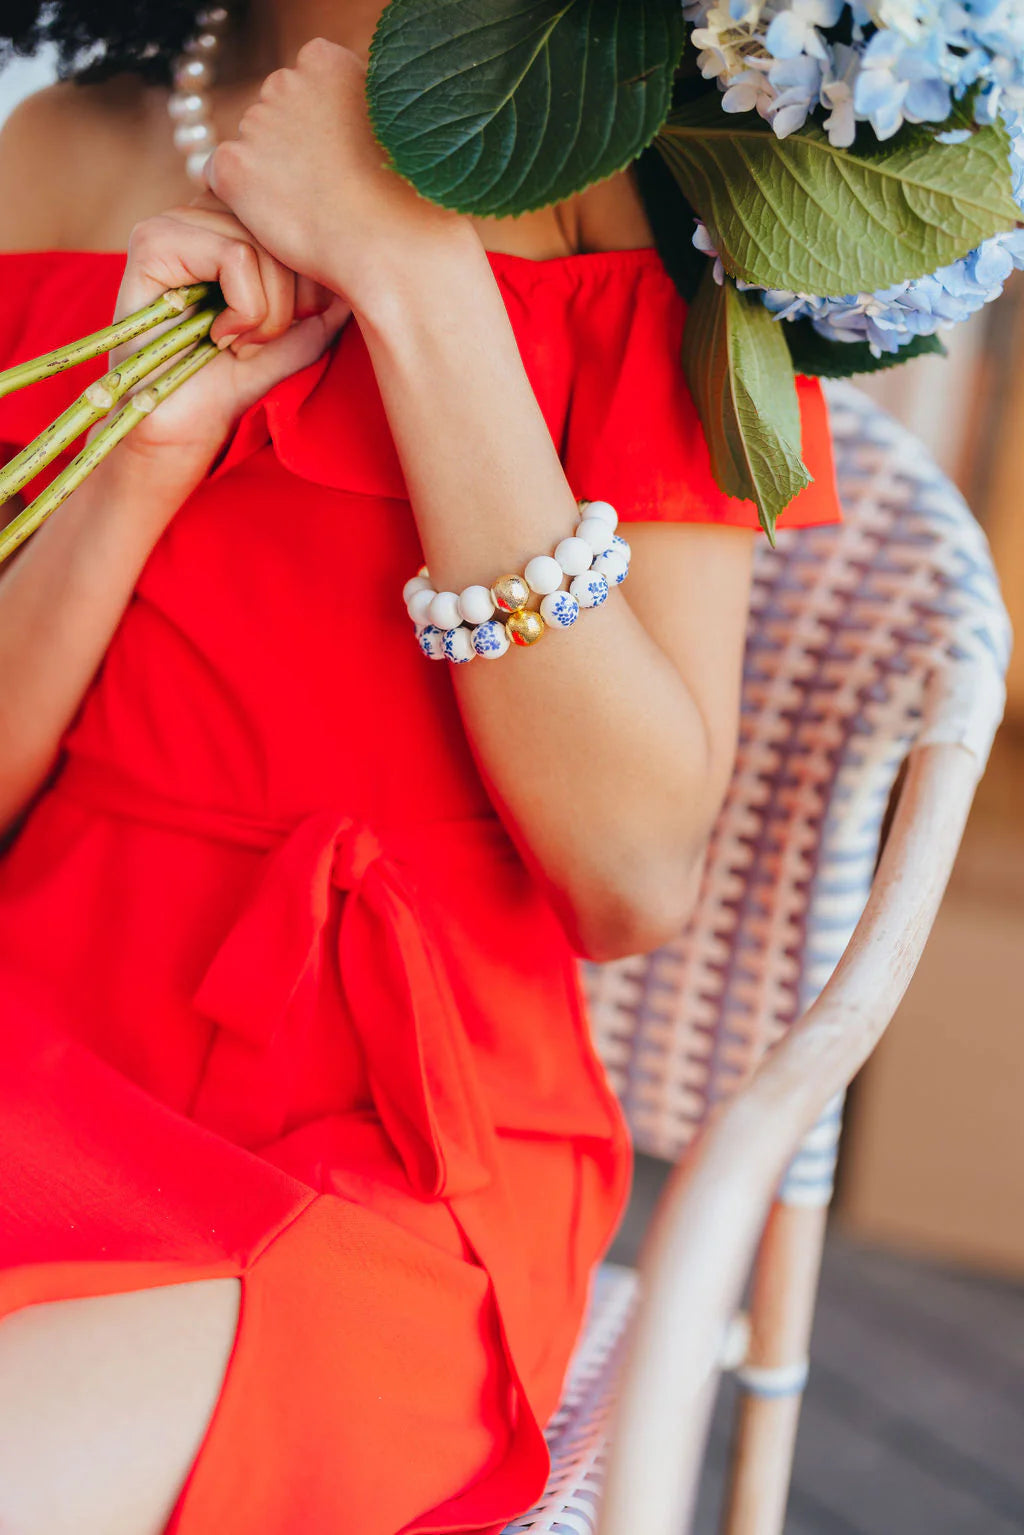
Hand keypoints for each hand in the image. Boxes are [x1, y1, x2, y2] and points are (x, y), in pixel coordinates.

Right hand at [101, 193, 349, 482]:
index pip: (292, 220)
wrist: (181, 430)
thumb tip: (368, 264)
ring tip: (241, 343)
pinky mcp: (151, 244)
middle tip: (262, 340)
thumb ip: (327, 300)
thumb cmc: (231, 384)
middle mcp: (196, 215)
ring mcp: (169, 224)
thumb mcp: (296, 337)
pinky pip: (236, 255)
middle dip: (292, 296)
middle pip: (279, 227)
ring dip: (268, 309)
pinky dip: (247, 308)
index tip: (287, 326)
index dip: (307, 275)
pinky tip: (223, 338)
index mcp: (227, 227)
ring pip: (261, 242)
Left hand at [204, 38, 474, 310]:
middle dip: (290, 143)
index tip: (341, 152)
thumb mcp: (388, 124)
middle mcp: (285, 80)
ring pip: (250, 144)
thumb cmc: (400, 194)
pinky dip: (242, 198)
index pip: (305, 81)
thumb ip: (349, 105)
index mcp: (325, 61)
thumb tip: (328, 120)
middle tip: (324, 186)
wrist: (387, 243)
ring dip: (268, 170)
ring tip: (310, 207)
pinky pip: (221, 176)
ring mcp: (255, 122)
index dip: (321, 123)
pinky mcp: (233, 165)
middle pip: (274, 110)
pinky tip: (278, 217)